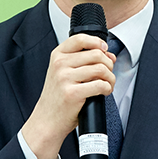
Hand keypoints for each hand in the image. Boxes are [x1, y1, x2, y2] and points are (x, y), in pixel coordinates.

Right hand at [22, 34, 116, 158]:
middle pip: (96, 54)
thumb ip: (83, 61)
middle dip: (108, 64)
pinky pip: (100, 85)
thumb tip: (108, 54)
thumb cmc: (57, 97)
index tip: (104, 49)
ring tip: (107, 84)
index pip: (80, 39)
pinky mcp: (73, 93)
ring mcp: (65, 78)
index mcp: (57, 56)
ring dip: (110, 77)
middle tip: (107, 74)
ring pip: (101, 69)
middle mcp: (60, 64)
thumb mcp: (64, 73)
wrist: (47, 120)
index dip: (97, 42)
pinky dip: (108, 88)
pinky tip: (104, 92)